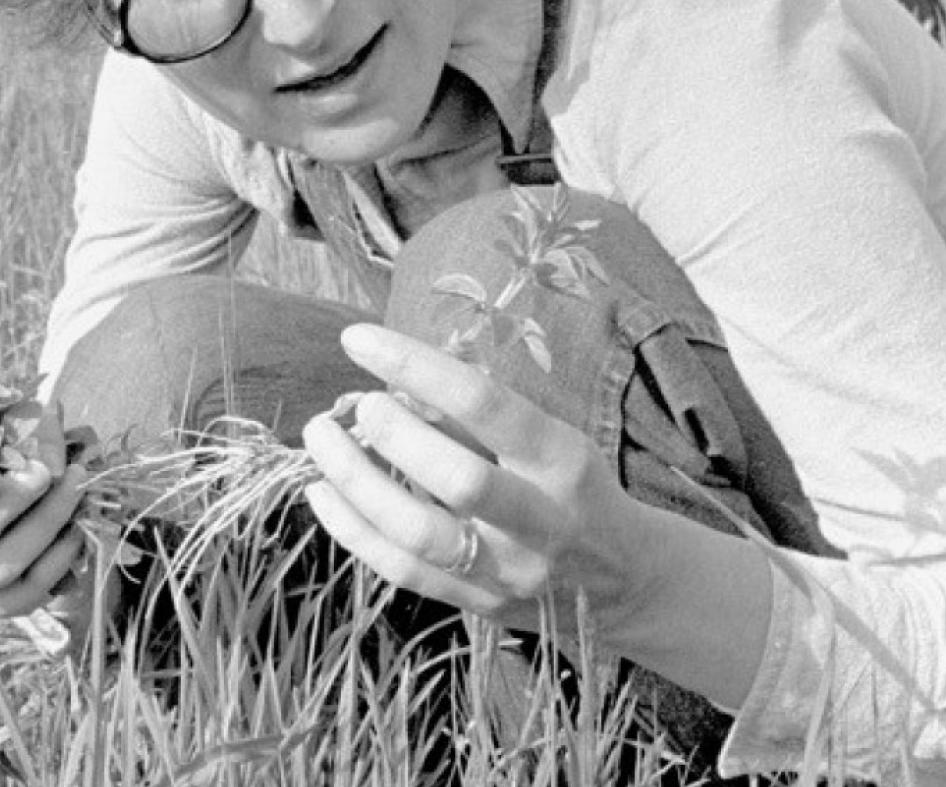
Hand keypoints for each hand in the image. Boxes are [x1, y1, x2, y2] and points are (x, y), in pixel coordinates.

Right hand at [0, 405, 87, 618]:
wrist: (32, 508)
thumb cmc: (6, 459)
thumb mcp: (5, 431)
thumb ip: (17, 428)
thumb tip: (43, 442)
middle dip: (3, 509)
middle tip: (42, 474)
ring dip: (40, 527)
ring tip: (73, 490)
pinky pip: (25, 593)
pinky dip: (56, 560)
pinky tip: (76, 529)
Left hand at [301, 323, 660, 640]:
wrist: (625, 581)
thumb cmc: (569, 486)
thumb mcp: (546, 438)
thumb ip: (474, 417)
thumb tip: (393, 384)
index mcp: (562, 460)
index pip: (485, 403)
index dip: (415, 365)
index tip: (359, 339)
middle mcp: (541, 521)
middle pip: (458, 479)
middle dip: (392, 434)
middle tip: (356, 405)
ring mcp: (508, 572)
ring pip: (419, 534)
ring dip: (356, 482)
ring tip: (320, 438)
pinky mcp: (478, 605)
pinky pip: (401, 570)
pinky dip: (351, 529)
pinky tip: (320, 493)